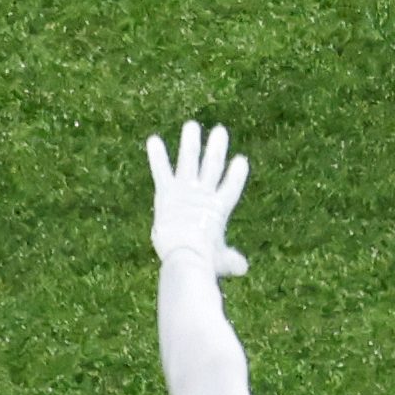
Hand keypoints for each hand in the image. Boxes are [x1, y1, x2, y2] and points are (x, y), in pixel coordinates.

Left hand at [145, 121, 252, 279]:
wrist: (186, 255)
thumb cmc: (205, 262)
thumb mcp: (220, 261)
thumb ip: (231, 261)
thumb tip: (243, 268)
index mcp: (219, 210)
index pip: (231, 186)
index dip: (236, 174)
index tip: (241, 160)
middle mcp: (204, 194)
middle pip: (213, 165)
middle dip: (216, 148)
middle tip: (220, 131)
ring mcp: (186, 190)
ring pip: (190, 159)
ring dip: (191, 142)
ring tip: (191, 125)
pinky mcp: (167, 192)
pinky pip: (161, 170)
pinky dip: (157, 155)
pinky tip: (152, 139)